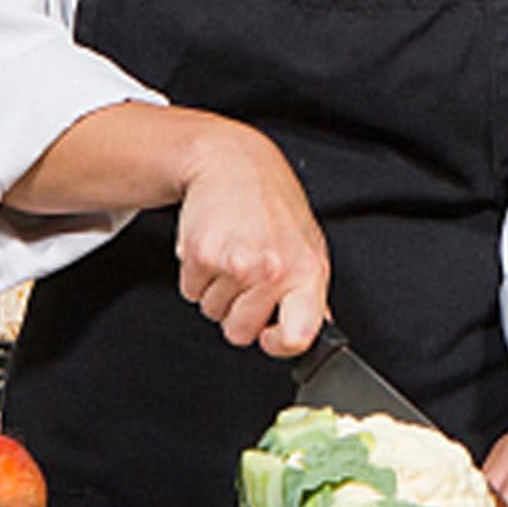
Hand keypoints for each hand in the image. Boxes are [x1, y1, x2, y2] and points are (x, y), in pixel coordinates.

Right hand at [174, 116, 329, 357]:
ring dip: (216, 289)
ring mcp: (236, 263)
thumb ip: (310, 293)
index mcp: (306, 271)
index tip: (269, 333)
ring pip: (212, 312)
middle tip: (246, 272)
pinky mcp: (201, 254)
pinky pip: (191, 292)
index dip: (277, 343)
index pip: (297, 337)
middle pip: (240, 333)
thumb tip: (316, 330)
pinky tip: (214, 244)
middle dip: (237, 310)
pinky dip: (197, 275)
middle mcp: (273, 270)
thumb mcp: (307, 245)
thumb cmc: (272, 205)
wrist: (234, 163)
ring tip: (232, 250)